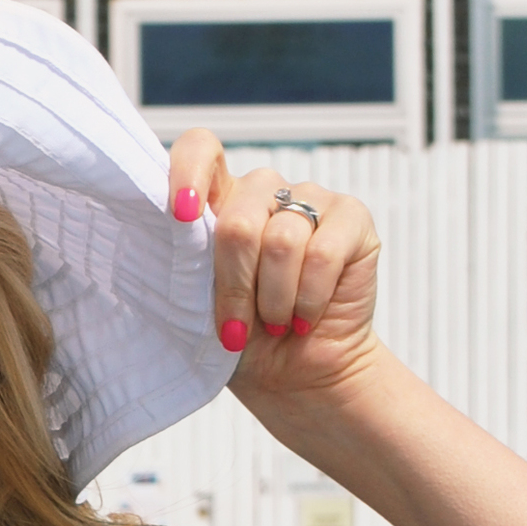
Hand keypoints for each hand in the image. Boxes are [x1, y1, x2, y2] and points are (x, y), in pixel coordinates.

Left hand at [166, 132, 381, 415]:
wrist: (297, 375)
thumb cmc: (244, 338)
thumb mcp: (201, 302)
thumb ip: (187, 259)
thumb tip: (174, 228)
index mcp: (219, 200)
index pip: (200, 149)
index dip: (188, 173)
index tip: (181, 216)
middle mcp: (264, 191)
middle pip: (239, 219)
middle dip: (234, 284)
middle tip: (236, 327)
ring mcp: (310, 199)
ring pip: (282, 241)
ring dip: (274, 298)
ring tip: (276, 323)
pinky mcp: (352, 218)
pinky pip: (324, 253)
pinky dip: (309, 298)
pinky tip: (305, 316)